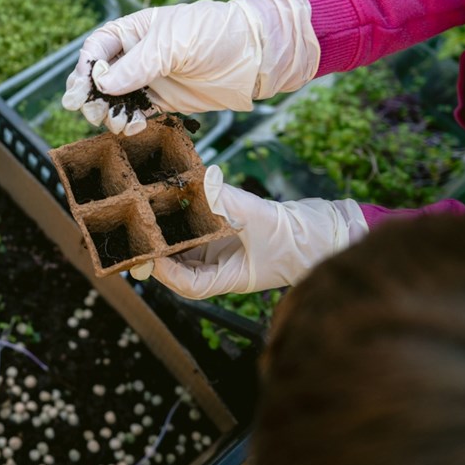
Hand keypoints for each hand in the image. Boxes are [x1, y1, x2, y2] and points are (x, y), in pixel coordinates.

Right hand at [62, 0, 319, 134]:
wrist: (256, 55)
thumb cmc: (215, 34)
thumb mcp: (173, 43)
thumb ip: (137, 64)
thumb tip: (102, 83)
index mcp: (134, 31)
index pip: (97, 49)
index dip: (85, 69)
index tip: (79, 90)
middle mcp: (137, 56)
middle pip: (100, 78)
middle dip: (91, 96)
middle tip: (90, 112)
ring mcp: (150, 80)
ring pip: (115, 100)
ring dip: (110, 113)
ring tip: (117, 122)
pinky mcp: (163, 101)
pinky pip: (136, 114)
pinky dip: (130, 123)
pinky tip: (132, 127)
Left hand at [131, 165, 367, 297]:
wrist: (327, 231)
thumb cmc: (300, 239)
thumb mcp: (261, 218)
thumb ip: (230, 200)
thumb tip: (202, 180)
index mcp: (227, 278)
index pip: (186, 284)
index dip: (164, 272)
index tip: (149, 253)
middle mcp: (219, 267)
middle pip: (178, 265)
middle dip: (157, 248)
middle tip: (138, 227)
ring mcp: (221, 250)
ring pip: (185, 244)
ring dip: (169, 228)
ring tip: (149, 208)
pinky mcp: (225, 231)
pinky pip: (198, 225)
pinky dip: (186, 212)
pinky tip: (174, 195)